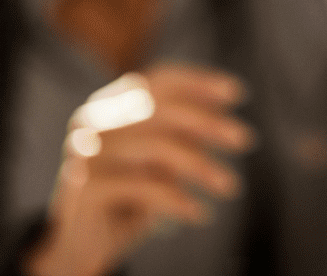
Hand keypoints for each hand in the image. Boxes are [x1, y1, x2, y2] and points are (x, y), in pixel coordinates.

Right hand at [25, 64, 253, 275]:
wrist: (80, 246)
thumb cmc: (128, 196)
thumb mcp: (159, 160)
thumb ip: (183, 131)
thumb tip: (228, 104)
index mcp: (108, 103)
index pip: (157, 80)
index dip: (199, 82)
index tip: (238, 93)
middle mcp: (93, 120)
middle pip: (161, 110)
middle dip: (209, 123)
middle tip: (246, 140)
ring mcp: (86, 151)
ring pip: (158, 149)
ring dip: (202, 167)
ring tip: (231, 186)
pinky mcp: (86, 186)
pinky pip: (145, 187)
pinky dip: (179, 200)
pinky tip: (201, 214)